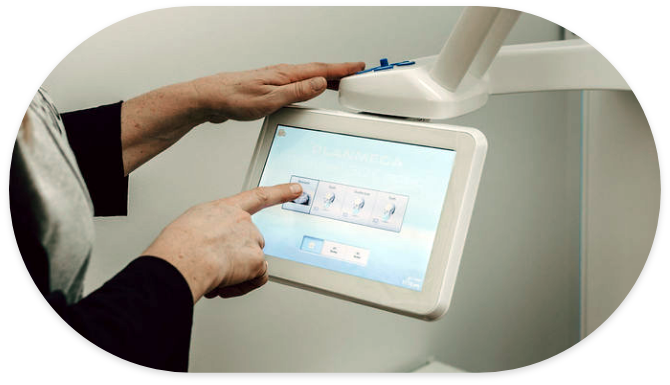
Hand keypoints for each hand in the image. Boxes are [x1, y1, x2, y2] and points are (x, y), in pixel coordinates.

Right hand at [143, 183, 302, 303]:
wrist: (183, 258)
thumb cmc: (178, 244)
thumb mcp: (191, 224)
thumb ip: (210, 228)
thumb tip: (210, 244)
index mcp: (225, 209)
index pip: (258, 197)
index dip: (280, 192)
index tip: (297, 189)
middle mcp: (243, 222)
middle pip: (252, 242)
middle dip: (236, 257)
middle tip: (214, 266)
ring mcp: (252, 240)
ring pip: (252, 262)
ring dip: (236, 273)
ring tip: (212, 276)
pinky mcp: (256, 261)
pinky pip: (257, 279)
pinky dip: (243, 286)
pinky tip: (224, 285)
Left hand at [192, 62, 364, 122]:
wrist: (210, 98)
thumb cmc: (234, 98)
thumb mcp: (270, 100)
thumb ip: (297, 92)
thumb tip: (320, 83)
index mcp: (285, 75)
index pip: (321, 70)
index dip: (342, 69)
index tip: (358, 67)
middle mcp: (282, 75)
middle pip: (317, 72)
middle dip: (338, 73)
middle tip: (355, 75)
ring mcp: (276, 80)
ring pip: (307, 78)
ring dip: (325, 79)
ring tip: (338, 84)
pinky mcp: (269, 88)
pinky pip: (296, 85)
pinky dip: (309, 86)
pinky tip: (308, 91)